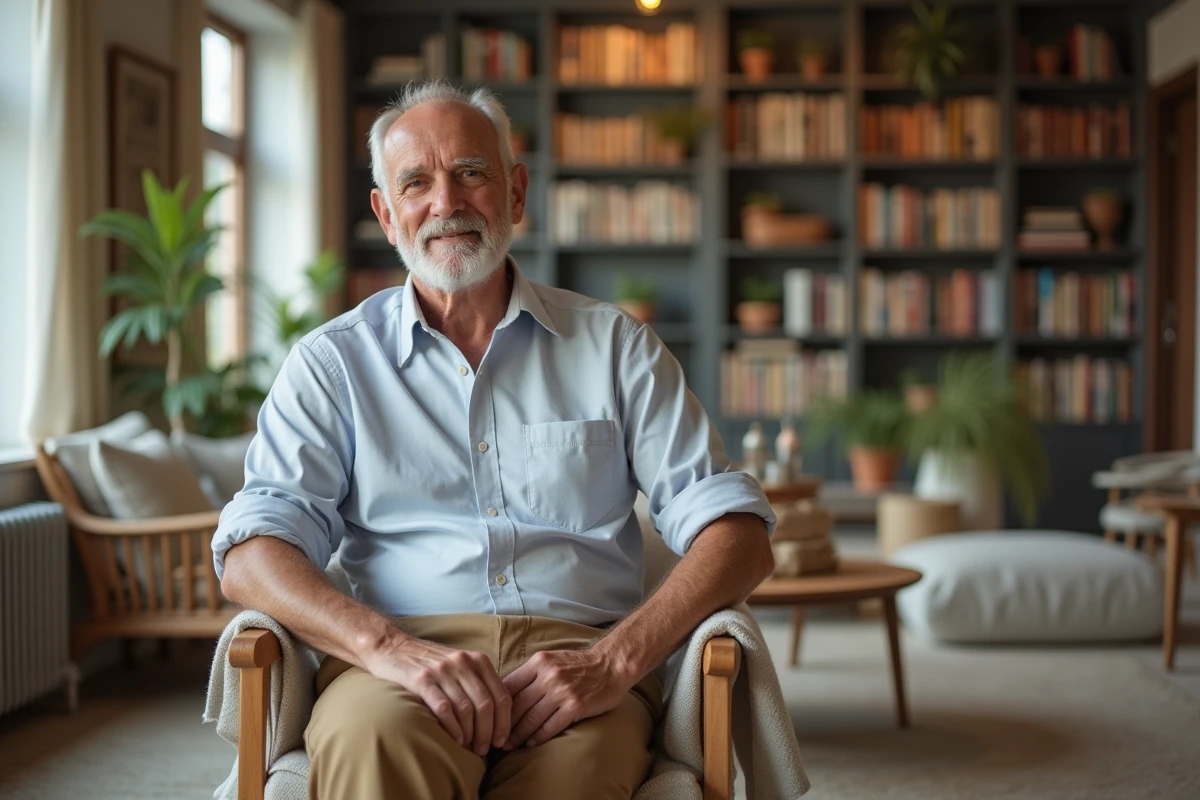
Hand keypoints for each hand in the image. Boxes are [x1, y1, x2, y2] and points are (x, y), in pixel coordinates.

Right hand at [364, 634, 510, 755]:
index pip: (501, 695)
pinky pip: (444, 708)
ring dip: (470, 733)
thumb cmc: (429, 662)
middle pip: (486, 705)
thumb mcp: (460, 665)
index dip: (504, 722)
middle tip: (483, 749)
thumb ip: (478, 683)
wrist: (392, 647)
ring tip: (468, 747)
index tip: (501, 741)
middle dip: (488, 732)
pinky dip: (452, 728)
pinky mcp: (421, 680)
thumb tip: (498, 718)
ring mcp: (442, 670)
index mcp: (478, 660)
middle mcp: (463, 663)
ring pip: (466, 709)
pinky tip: (454, 739)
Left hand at [501, 648, 633, 748]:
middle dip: (504, 724)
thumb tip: (504, 693)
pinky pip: (550, 726)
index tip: (490, 718)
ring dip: (518, 735)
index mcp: (539, 662)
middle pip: (518, 705)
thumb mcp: (550, 660)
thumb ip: (530, 674)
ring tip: (510, 745)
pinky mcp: (575, 706)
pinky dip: (538, 737)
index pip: (509, 686)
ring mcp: (562, 692)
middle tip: (496, 738)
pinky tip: (531, 743)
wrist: (611, 665)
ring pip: (532, 718)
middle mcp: (548, 676)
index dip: (497, 705)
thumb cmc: (578, 664)